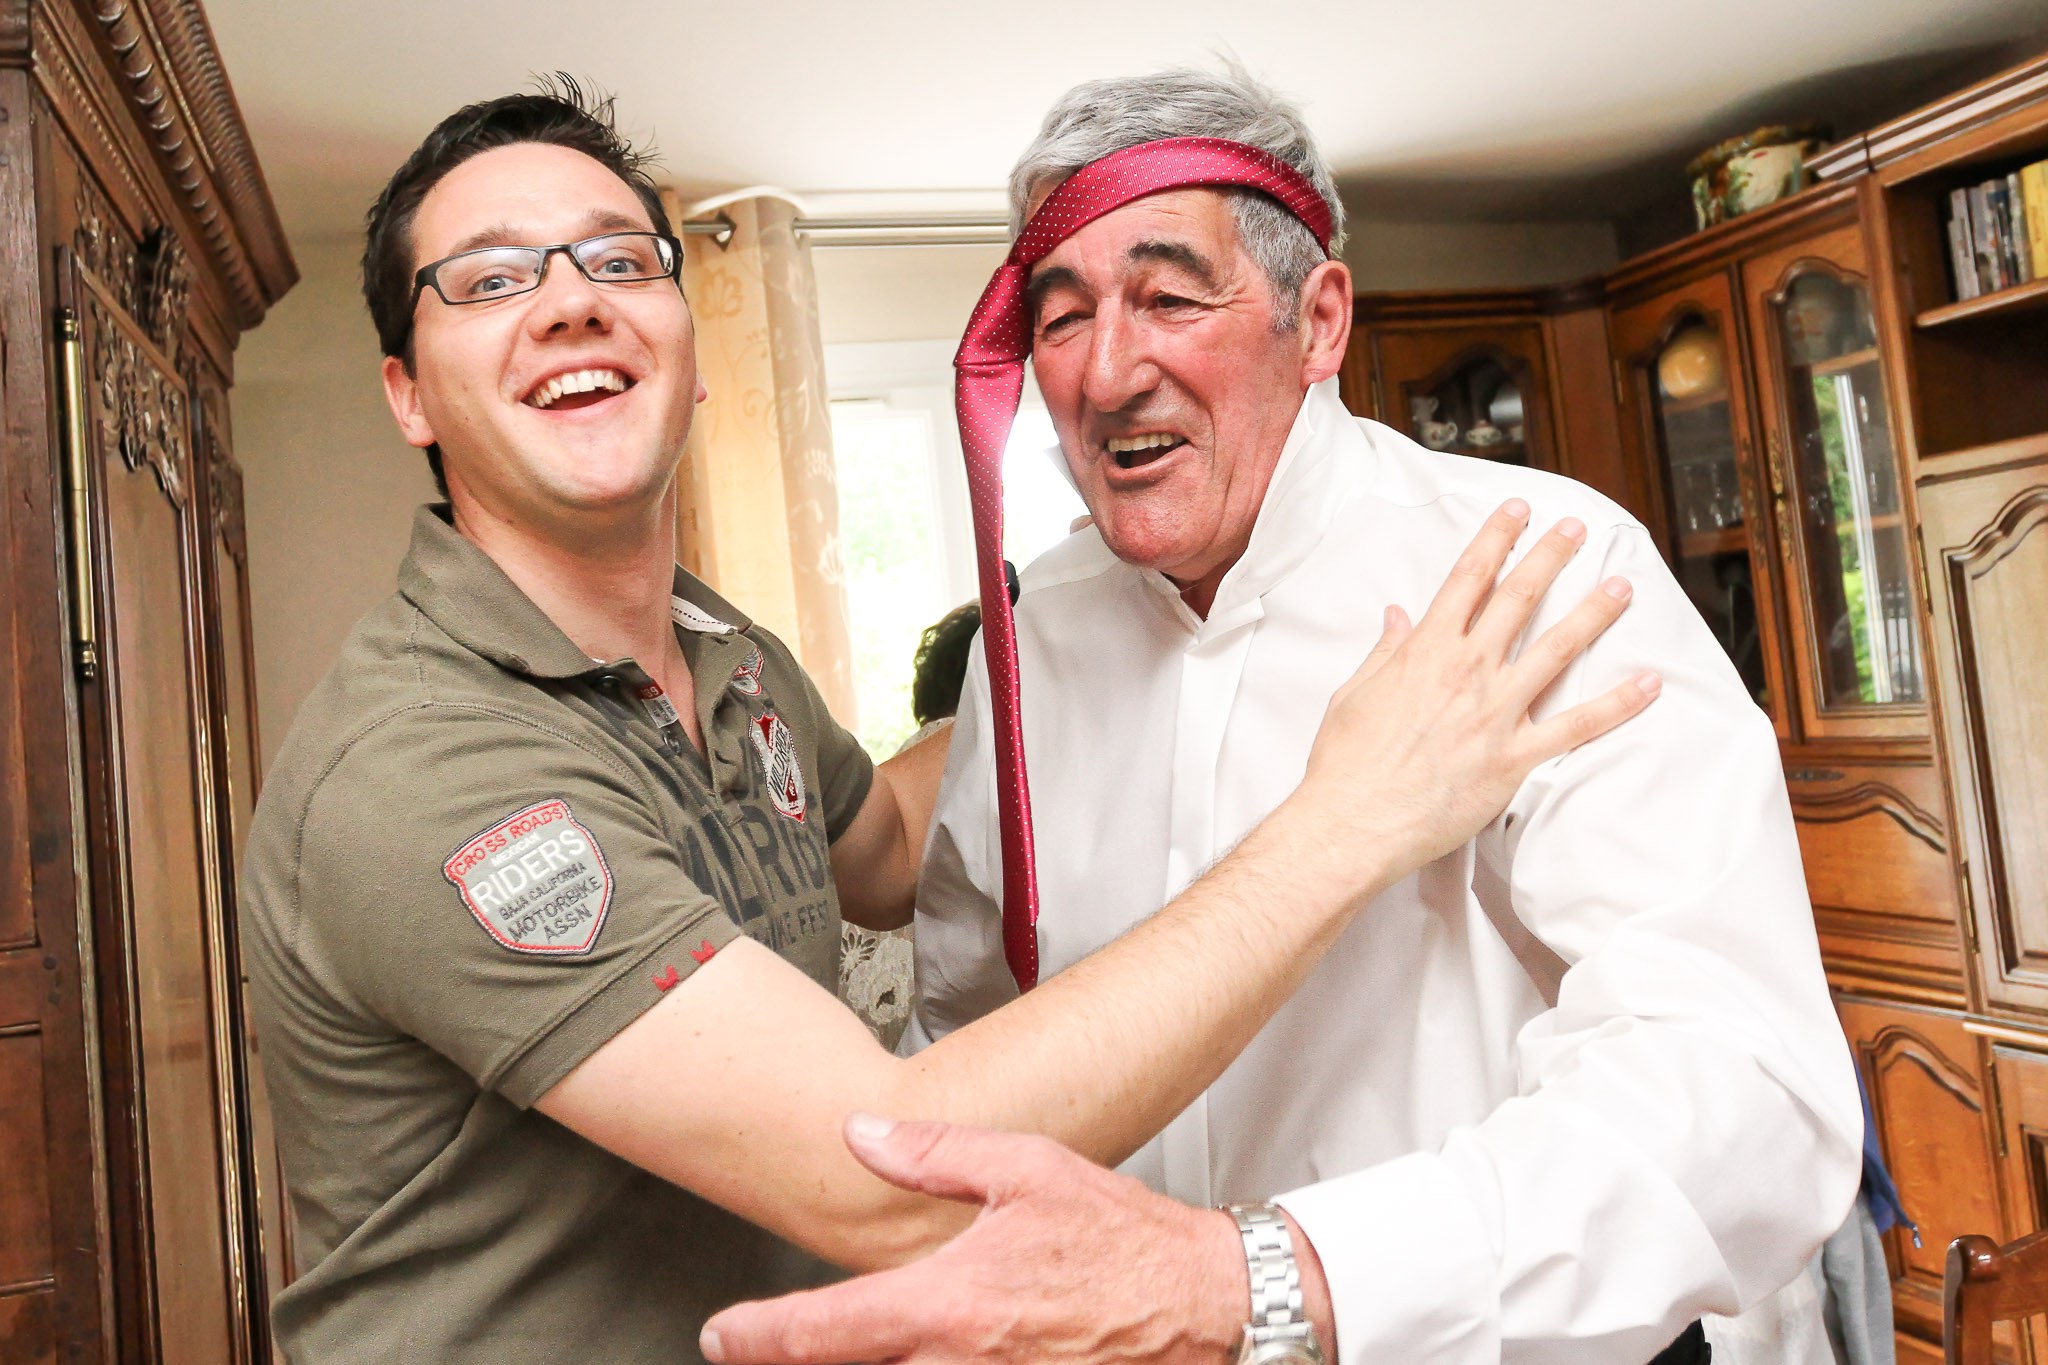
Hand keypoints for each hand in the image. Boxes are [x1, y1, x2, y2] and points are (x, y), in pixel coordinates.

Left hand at [701, 1114, 1246, 1364]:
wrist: (1206, 1304)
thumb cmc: (1125, 1241)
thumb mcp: (1027, 1170)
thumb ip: (934, 1157)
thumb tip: (862, 1135)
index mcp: (948, 1304)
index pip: (821, 1332)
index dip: (756, 1338)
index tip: (721, 1336)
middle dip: (804, 1361)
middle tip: (770, 1346)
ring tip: (846, 1346)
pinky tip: (925, 1354)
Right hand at [1289, 498, 1658, 877]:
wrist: (1353, 821)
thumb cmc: (1346, 763)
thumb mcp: (1353, 694)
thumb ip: (1386, 651)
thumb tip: (1398, 616)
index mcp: (1425, 650)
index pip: (1468, 578)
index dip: (1496, 538)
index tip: (1518, 513)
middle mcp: (1467, 671)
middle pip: (1519, 599)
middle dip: (1550, 557)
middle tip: (1577, 530)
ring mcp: (1495, 713)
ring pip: (1557, 650)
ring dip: (1593, 613)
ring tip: (1621, 587)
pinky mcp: (1514, 757)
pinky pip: (1577, 726)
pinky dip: (1616, 705)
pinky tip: (1647, 684)